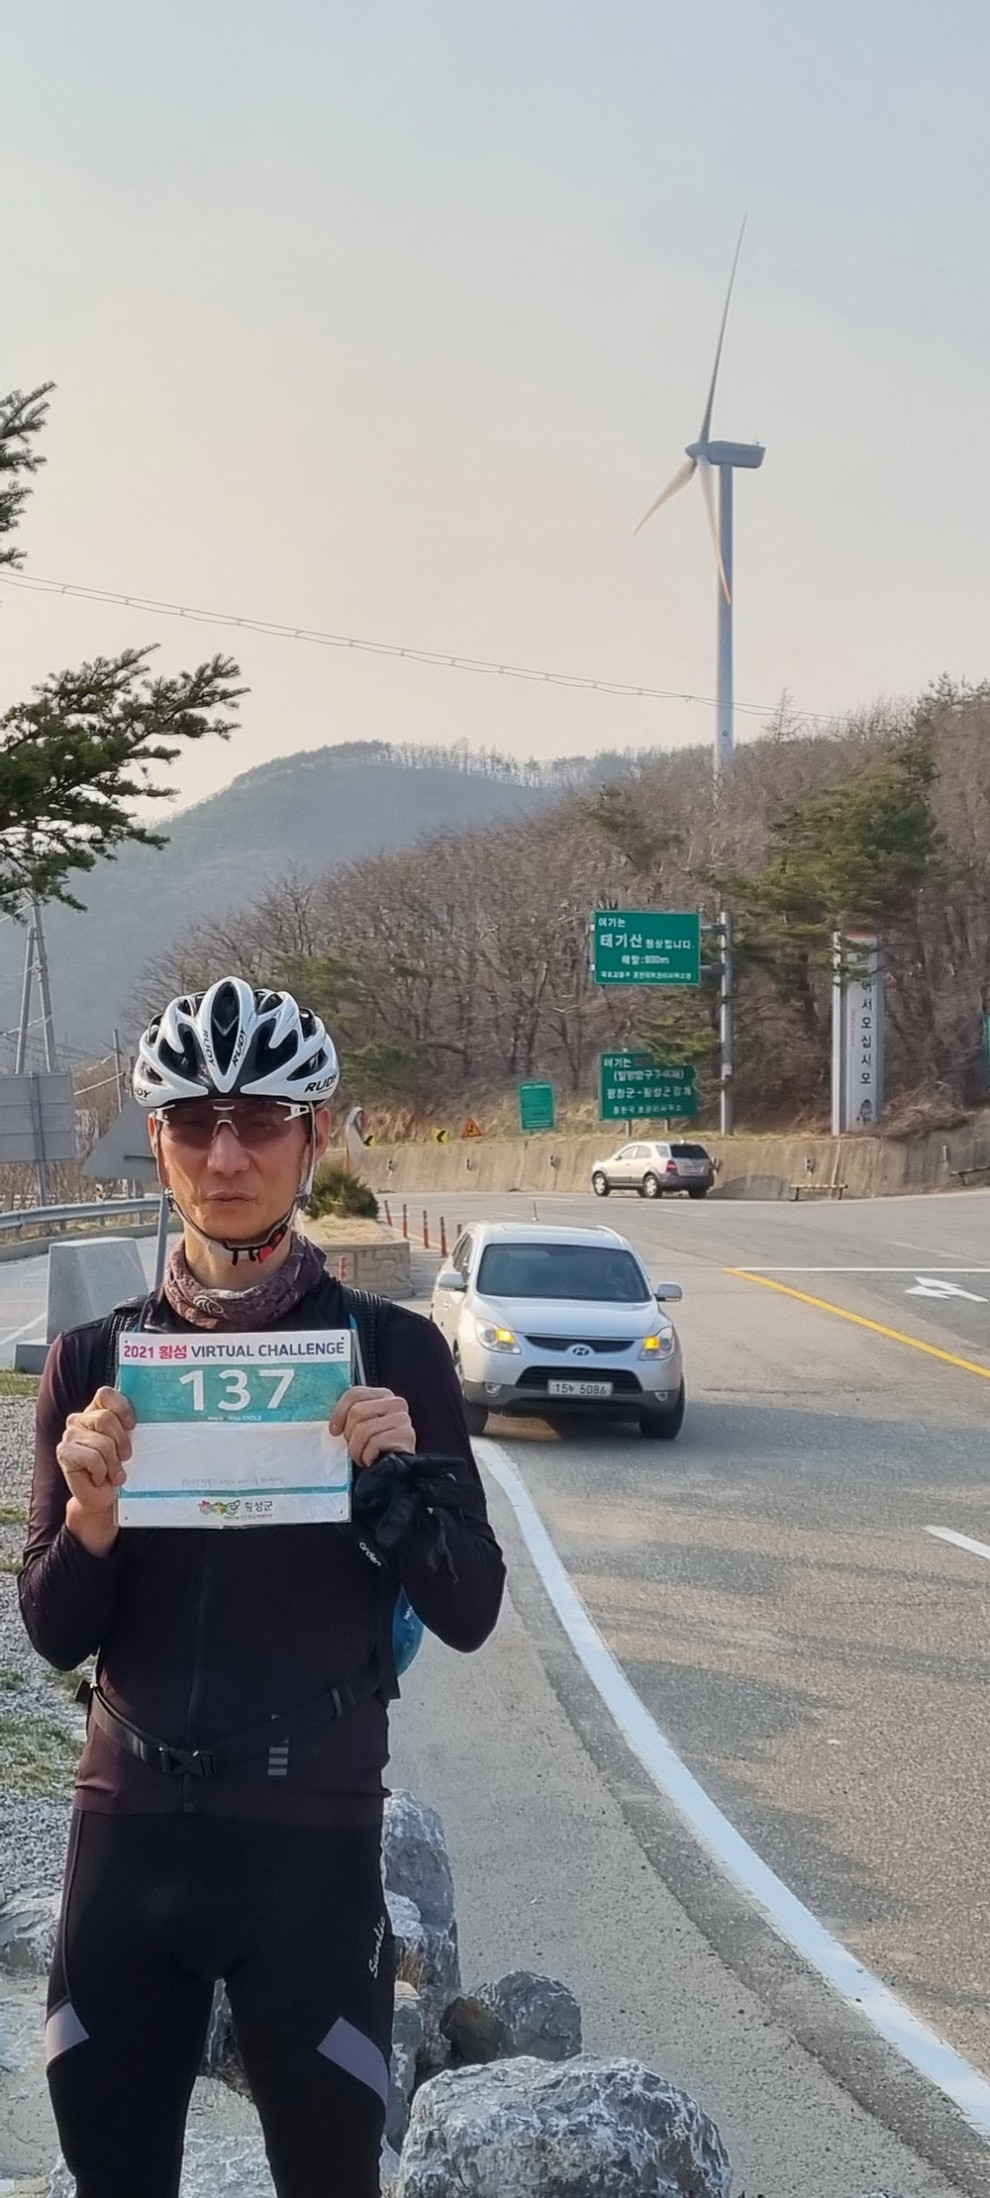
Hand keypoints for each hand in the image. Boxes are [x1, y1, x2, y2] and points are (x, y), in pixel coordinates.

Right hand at [57, 1387, 133, 1552]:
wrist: (102, 1498)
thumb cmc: (118, 1468)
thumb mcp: (128, 1444)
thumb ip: (130, 1427)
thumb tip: (157, 1414)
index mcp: (96, 1411)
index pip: (105, 1394)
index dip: (121, 1408)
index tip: (132, 1426)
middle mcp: (79, 1419)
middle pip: (105, 1418)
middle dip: (121, 1441)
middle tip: (126, 1458)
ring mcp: (69, 1435)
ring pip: (101, 1442)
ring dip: (113, 1463)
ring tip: (115, 1473)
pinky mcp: (64, 1453)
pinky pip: (92, 1458)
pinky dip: (101, 1472)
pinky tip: (100, 1478)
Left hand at [329, 1386, 415, 1470]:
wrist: (391, 1472)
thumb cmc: (372, 1448)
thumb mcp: (360, 1426)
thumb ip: (351, 1415)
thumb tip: (332, 1421)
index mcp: (384, 1395)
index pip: (356, 1394)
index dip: (339, 1412)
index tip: (334, 1430)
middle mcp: (396, 1403)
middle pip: (358, 1411)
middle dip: (350, 1434)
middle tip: (354, 1447)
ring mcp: (403, 1419)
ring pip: (364, 1429)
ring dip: (357, 1449)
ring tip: (362, 1456)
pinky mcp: (406, 1435)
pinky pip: (375, 1443)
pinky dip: (367, 1456)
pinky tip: (372, 1461)